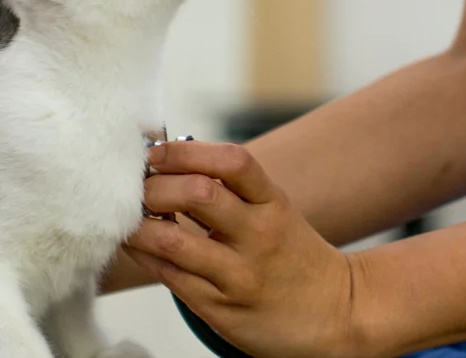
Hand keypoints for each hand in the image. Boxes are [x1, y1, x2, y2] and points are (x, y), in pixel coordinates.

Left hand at [124, 141, 359, 357]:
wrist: (337, 314)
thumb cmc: (291, 255)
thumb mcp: (273, 211)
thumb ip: (229, 189)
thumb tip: (166, 161)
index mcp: (273, 203)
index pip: (232, 162)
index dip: (186, 151)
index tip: (157, 153)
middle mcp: (259, 236)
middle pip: (198, 194)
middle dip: (154, 186)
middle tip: (135, 189)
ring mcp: (240, 275)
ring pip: (173, 241)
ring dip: (138, 225)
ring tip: (127, 218)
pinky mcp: (222, 309)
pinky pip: (170, 277)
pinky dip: (145, 255)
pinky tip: (139, 245)